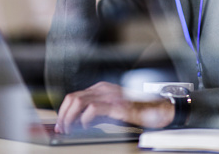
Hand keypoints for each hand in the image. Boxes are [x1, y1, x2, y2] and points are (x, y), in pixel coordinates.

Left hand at [55, 82, 174, 133]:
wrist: (157, 110)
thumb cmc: (135, 112)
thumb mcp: (110, 112)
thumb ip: (94, 114)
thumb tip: (77, 123)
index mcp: (100, 89)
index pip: (73, 96)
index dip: (63, 111)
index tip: (61, 124)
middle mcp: (103, 89)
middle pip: (72, 98)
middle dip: (63, 115)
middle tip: (62, 129)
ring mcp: (109, 96)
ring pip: (78, 101)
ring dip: (70, 118)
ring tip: (70, 129)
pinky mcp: (116, 105)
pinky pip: (93, 109)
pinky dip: (85, 120)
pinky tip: (87, 127)